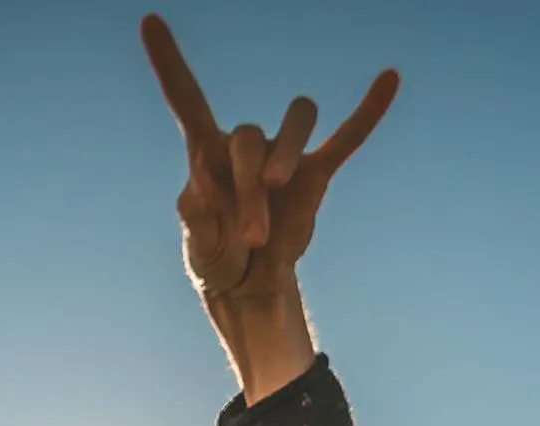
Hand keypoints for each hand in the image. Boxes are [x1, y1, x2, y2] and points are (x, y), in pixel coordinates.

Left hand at [142, 14, 398, 401]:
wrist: (250, 285)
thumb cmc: (217, 259)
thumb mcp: (200, 251)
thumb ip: (198, 222)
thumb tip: (196, 191)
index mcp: (205, 154)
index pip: (186, 98)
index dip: (169, 61)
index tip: (149, 20)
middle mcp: (245, 145)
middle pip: (249, 138)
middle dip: (249, 189)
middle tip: (250, 237)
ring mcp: (284, 157)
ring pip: (295, 125)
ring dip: (286, 158)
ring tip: (279, 193)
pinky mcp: (317, 175)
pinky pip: (347, 137)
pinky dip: (368, 112)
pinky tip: (389, 79)